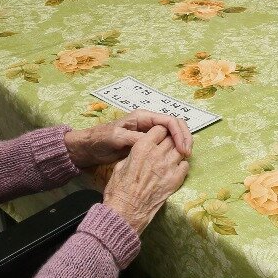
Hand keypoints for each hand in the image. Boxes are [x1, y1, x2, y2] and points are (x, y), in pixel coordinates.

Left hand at [64, 109, 192, 167]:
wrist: (89, 148)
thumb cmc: (101, 140)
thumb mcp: (116, 138)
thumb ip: (134, 138)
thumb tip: (152, 142)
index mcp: (143, 117)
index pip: (169, 121)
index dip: (179, 134)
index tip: (183, 149)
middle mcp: (149, 122)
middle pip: (175, 125)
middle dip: (184, 137)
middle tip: (188, 154)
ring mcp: (149, 132)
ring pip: (172, 134)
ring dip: (181, 143)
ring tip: (185, 157)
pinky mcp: (147, 143)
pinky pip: (165, 143)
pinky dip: (173, 149)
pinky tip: (175, 160)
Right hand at [103, 125, 189, 232]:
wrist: (126, 211)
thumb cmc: (119, 190)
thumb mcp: (121, 165)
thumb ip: (134, 154)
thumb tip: (140, 152)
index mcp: (142, 147)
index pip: (160, 129)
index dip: (160, 132)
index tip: (159, 137)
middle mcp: (157, 154)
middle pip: (172, 138)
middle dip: (170, 140)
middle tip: (167, 147)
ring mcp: (168, 167)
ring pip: (181, 150)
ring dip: (177, 152)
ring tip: (171, 157)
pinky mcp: (175, 180)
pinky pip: (185, 166)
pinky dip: (182, 165)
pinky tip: (175, 169)